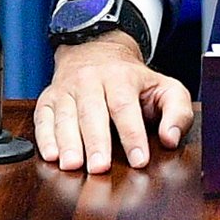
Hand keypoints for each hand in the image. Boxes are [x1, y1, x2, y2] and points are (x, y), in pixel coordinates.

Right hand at [34, 34, 192, 172]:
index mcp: (122, 77)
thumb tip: (171, 139)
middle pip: (93, 112)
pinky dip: (45, 137)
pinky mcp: (48, 99)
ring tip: (73, 165)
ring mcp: (67, 89)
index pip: (126, 107)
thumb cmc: (134, 81)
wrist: (97, 51)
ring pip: (65, 115)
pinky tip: (51, 155)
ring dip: (68, 142)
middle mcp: (91, 80)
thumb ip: (177, 112)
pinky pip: (43, 117)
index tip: (139, 160)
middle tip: (100, 167)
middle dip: (96, 142)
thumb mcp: (165, 88)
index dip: (132, 134)